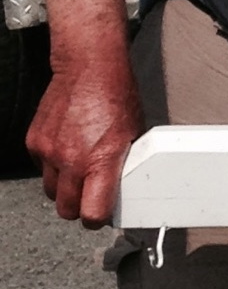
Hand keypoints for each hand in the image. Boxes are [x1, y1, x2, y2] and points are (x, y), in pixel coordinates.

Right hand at [30, 52, 143, 227]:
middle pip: (66, 209)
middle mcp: (71, 160)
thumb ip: (122, 165)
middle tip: (90, 197)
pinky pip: (41, 168)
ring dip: (64, 188)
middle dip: (79, 208)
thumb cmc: (118, 99)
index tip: (102, 215)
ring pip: (50, 191)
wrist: (89, 69)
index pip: (91, 214)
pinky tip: (68, 149)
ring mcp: (48, 151)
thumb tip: (121, 187)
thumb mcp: (133, 136)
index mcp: (101, 162)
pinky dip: (52, 166)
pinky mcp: (34, 142)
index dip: (97, 219)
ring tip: (80, 170)